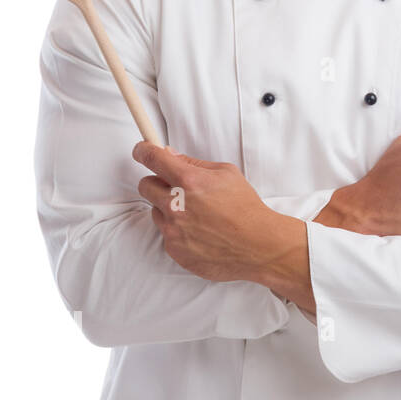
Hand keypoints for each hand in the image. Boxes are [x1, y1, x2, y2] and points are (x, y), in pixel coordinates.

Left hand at [133, 142, 282, 282]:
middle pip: (145, 185)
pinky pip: (166, 234)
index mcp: (189, 181)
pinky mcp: (174, 249)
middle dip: (158, 182)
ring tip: (197, 215)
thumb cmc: (246, 208)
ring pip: (156, 211)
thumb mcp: (228, 174)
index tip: (142, 149)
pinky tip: (201, 232)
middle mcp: (176, 205)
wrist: (258, 245)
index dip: (144, 150)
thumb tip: (171, 156)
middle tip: (176, 187)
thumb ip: (195, 164)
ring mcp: (173, 230)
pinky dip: (179, 231)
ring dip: (169, 209)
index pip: (153, 159)